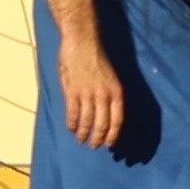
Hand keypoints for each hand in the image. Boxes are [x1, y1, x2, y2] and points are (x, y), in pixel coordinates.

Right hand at [55, 33, 125, 150]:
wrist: (83, 42)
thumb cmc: (97, 59)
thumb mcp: (111, 79)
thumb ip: (109, 95)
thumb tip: (106, 112)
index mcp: (117, 92)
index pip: (118, 120)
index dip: (113, 135)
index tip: (110, 144)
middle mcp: (104, 96)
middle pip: (103, 124)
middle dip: (98, 138)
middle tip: (94, 146)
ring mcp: (88, 94)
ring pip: (87, 122)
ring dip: (83, 134)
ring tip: (81, 140)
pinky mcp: (73, 91)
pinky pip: (73, 113)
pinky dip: (72, 123)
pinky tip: (71, 128)